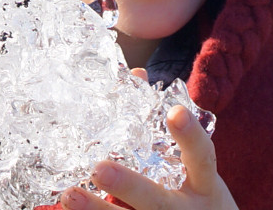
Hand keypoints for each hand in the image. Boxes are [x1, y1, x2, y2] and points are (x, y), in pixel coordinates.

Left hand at [62, 103, 237, 209]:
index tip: (175, 112)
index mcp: (203, 185)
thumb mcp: (192, 165)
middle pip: (156, 201)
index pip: (201, 158)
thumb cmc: (196, 193)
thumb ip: (163, 124)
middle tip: (99, 169)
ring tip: (70, 195)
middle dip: (128, 186)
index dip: (190, 137)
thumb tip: (135, 74)